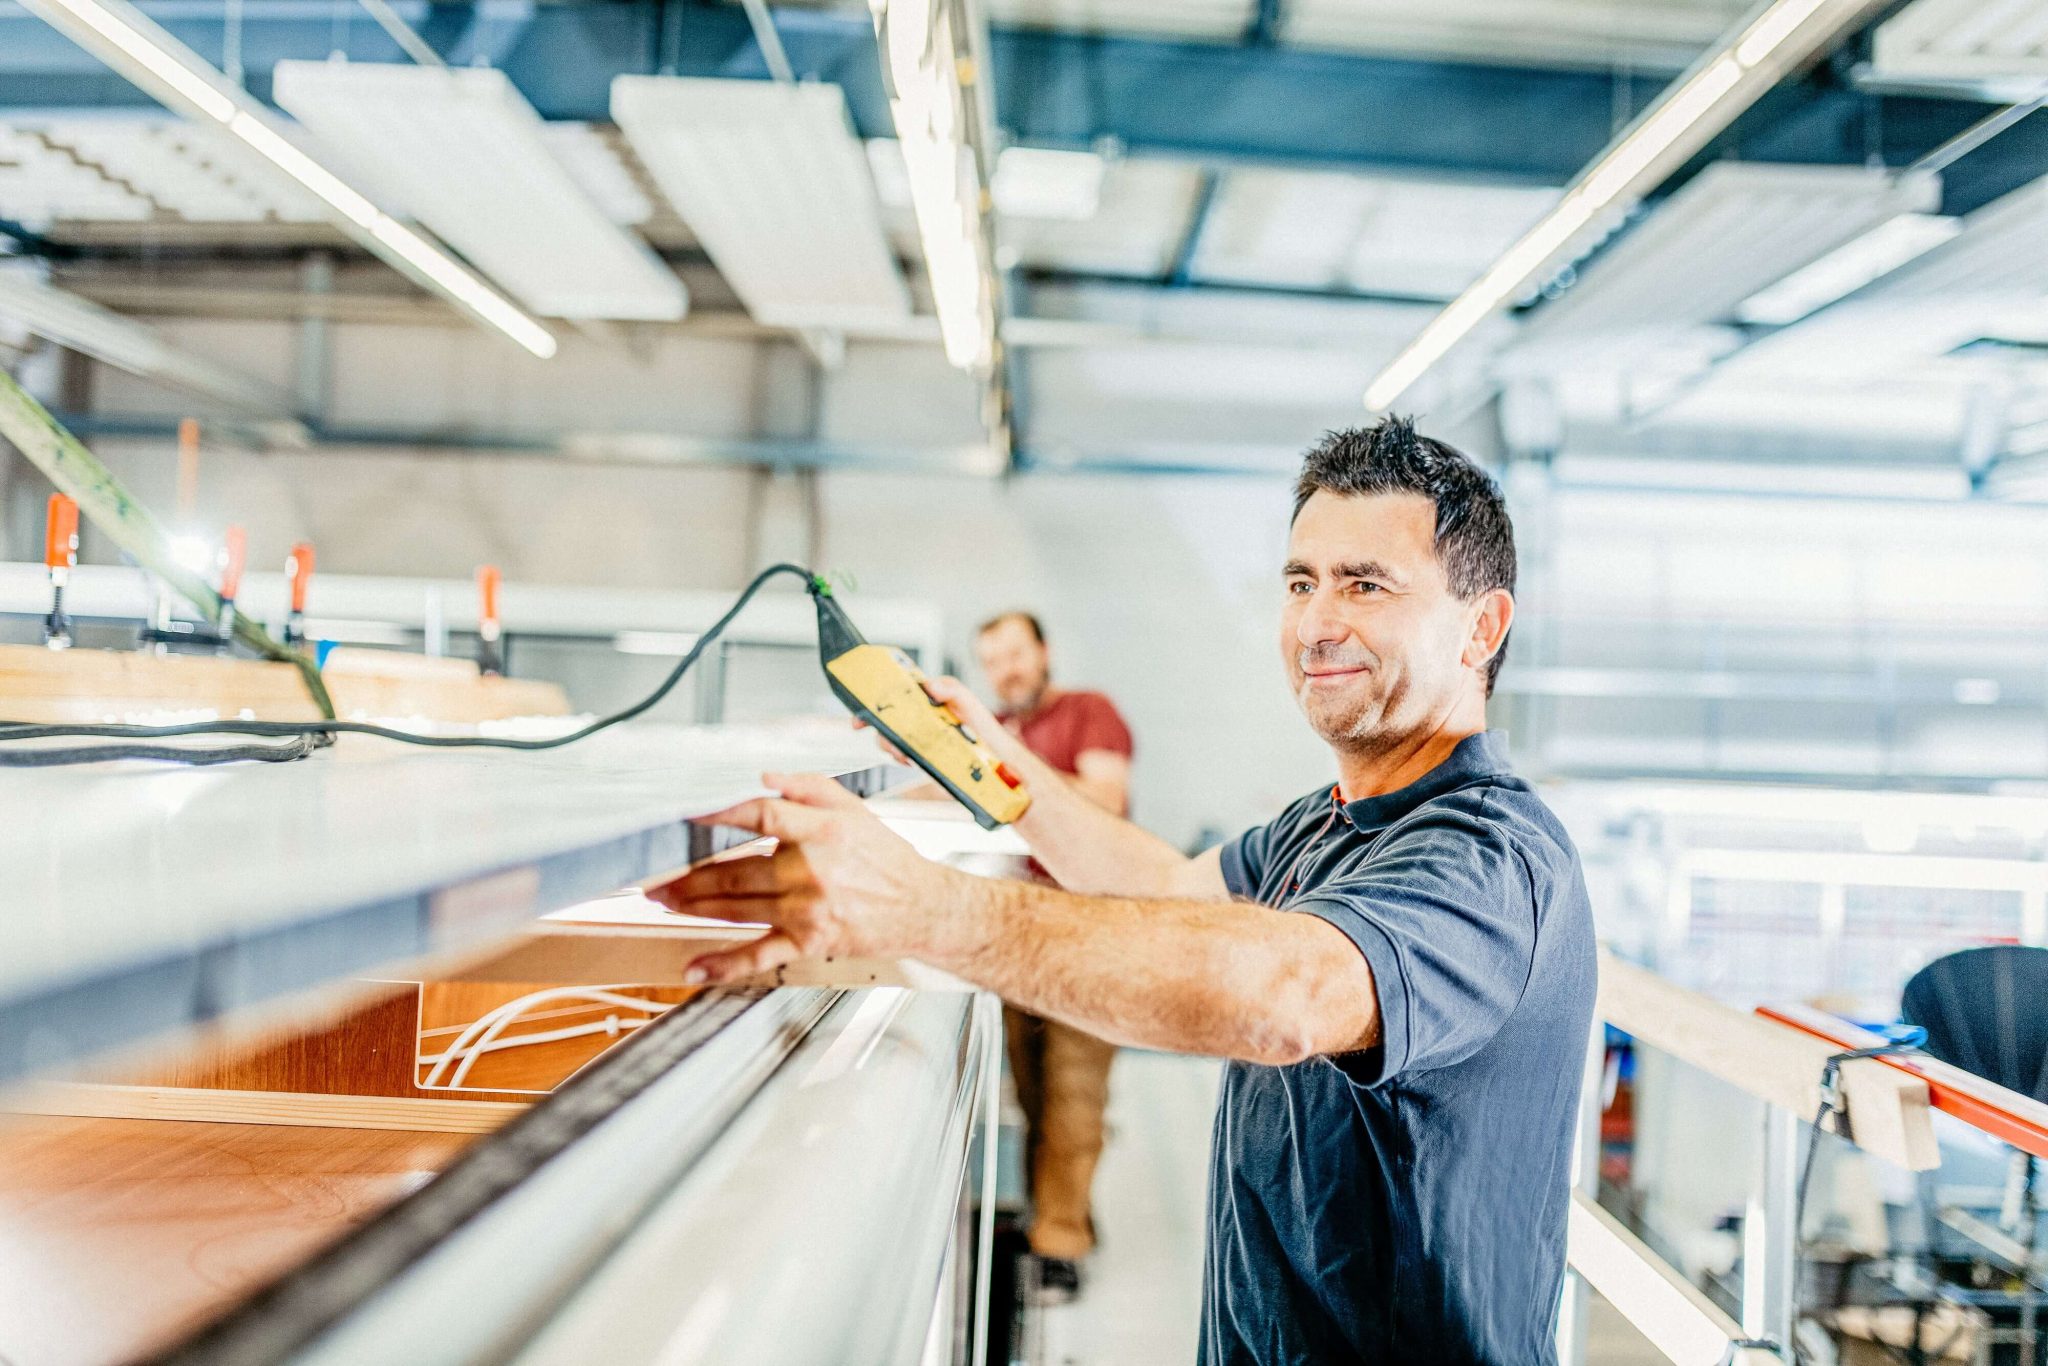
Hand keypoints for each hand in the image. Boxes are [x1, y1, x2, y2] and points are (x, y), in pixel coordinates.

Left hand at [648, 772, 960, 984]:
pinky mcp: (808, 942)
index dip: (716, 813)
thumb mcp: (853, 807)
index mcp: (822, 830)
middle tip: (654, 871)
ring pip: (736, 909)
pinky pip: (759, 956)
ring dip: (691, 906)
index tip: (684, 813)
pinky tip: (695, 967)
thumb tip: (762, 775)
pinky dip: (723, 965)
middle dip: (686, 873)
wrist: (922, 907)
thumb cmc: (884, 857)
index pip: (759, 815)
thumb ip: (807, 786)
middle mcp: (811, 871)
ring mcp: (807, 910)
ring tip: (661, 899)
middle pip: (733, 871)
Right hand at [853, 674, 1027, 767]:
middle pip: (889, 717)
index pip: (901, 692)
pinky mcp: (923, 759)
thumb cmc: (989, 735)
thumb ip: (954, 691)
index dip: (879, 694)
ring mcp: (922, 739)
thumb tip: (930, 685)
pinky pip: (903, 756)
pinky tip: (910, 759)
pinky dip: (901, 757)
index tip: (863, 701)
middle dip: (877, 723)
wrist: (1001, 769)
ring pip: (892, 738)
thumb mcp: (972, 707)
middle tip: (873, 729)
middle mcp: (923, 719)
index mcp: (932, 702)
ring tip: (902, 749)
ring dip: (890, 743)